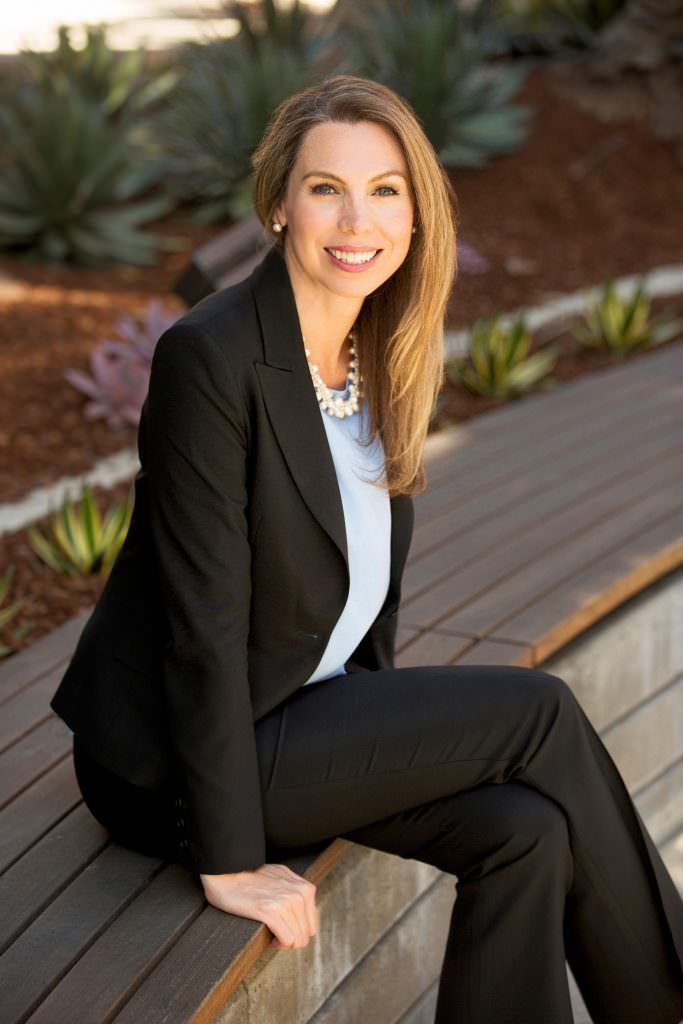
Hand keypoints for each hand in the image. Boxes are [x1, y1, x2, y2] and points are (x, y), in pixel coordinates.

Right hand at [200, 863, 317, 948]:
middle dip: (292, 940)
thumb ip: (296, 890)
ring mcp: (285, 902)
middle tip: (277, 935)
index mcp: (305, 888)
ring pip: (298, 940)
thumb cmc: (251, 879)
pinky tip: (269, 938)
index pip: (312, 925)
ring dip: (284, 942)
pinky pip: (287, 939)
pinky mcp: (270, 911)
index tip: (285, 930)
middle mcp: (298, 893)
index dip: (298, 932)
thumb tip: (303, 909)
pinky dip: (278, 943)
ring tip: (272, 934)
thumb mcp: (282, 877)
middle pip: (306, 934)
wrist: (227, 876)